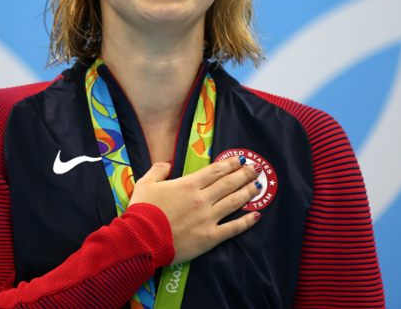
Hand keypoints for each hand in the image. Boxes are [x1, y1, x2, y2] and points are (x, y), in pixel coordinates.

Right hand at [129, 156, 261, 263]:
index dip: (230, 164)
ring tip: (258, 186)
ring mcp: (208, 218)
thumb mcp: (145, 183)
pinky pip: (233, 228)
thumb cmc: (143, 211)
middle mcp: (202, 199)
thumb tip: (168, 163)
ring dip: (248, 192)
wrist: (141, 239)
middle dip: (244, 174)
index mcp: (189, 184)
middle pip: (228, 183)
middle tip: (256, 169)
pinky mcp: (210, 237)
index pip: (215, 170)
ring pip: (234, 202)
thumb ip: (158, 170)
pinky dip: (246, 222)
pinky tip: (256, 215)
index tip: (241, 159)